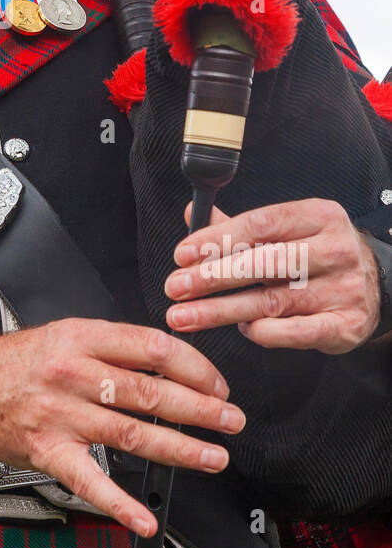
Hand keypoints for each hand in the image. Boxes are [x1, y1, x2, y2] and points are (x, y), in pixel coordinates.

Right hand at [0, 318, 244, 536]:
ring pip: (131, 434)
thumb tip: (172, 364)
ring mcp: (60, 416)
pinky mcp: (47, 453)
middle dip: (200, 409)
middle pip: (149, 392)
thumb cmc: (20, 361)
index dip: (193, 367)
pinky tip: (146, 519)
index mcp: (81, 337)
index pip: (151, 348)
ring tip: (213, 457)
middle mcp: (72, 374)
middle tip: (231, 420)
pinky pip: (90, 482)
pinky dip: (120, 505)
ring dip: (179, 449)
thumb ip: (114, 346)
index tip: (216, 383)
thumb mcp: (66, 333)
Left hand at [164, 198, 382, 353]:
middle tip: (175, 288)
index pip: (260, 224)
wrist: (377, 287)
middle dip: (212, 277)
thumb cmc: (319, 255)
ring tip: (185, 317)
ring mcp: (343, 288)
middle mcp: (334, 249)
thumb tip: (193, 215)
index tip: (182, 255)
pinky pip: (295, 332)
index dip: (217, 239)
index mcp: (318, 216)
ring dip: (221, 311)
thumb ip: (240, 227)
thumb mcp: (289, 231)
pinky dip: (263, 332)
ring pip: (271, 300)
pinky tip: (241, 330)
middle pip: (263, 263)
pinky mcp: (345, 324)